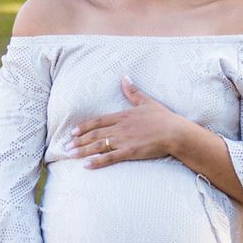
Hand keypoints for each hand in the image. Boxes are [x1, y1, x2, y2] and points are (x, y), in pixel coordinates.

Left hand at [68, 77, 194, 168]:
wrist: (175, 132)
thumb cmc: (163, 118)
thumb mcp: (146, 102)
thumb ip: (133, 91)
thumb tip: (125, 77)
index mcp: (122, 116)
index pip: (98, 121)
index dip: (84, 126)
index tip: (73, 131)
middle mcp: (120, 128)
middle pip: (95, 134)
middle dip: (79, 140)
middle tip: (66, 146)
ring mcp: (123, 140)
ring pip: (98, 145)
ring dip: (83, 150)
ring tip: (71, 154)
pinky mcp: (129, 152)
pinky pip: (109, 157)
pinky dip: (96, 162)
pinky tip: (86, 165)